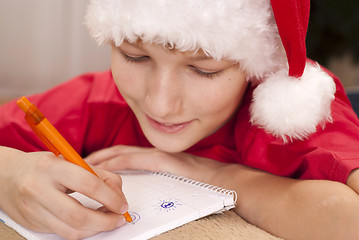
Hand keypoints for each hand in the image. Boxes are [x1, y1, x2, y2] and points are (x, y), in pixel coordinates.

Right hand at [0, 147, 127, 239]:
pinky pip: (63, 233)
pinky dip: (82, 231)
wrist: (5, 176)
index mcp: (51, 167)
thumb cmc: (42, 166)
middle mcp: (39, 189)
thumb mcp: (69, 160)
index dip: (111, 197)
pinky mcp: (33, 224)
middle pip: (78, 215)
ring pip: (71, 230)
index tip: (122, 204)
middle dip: (105, 221)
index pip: (89, 184)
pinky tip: (91, 223)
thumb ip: (96, 173)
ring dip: (96, 229)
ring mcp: (33, 210)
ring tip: (108, 221)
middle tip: (118, 218)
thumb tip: (118, 192)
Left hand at [85, 145, 226, 183]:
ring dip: (102, 159)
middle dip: (98, 156)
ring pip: (121, 154)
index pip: (124, 154)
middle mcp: (153, 152)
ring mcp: (157, 155)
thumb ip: (159, 178)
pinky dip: (115, 163)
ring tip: (84, 165)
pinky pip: (133, 161)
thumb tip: (142, 187)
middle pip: (118, 151)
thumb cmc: (201, 181)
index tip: (90, 163)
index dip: (106, 157)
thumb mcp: (175, 178)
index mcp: (155, 156)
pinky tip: (103, 167)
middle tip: (78, 162)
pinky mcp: (161, 161)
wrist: (221, 178)